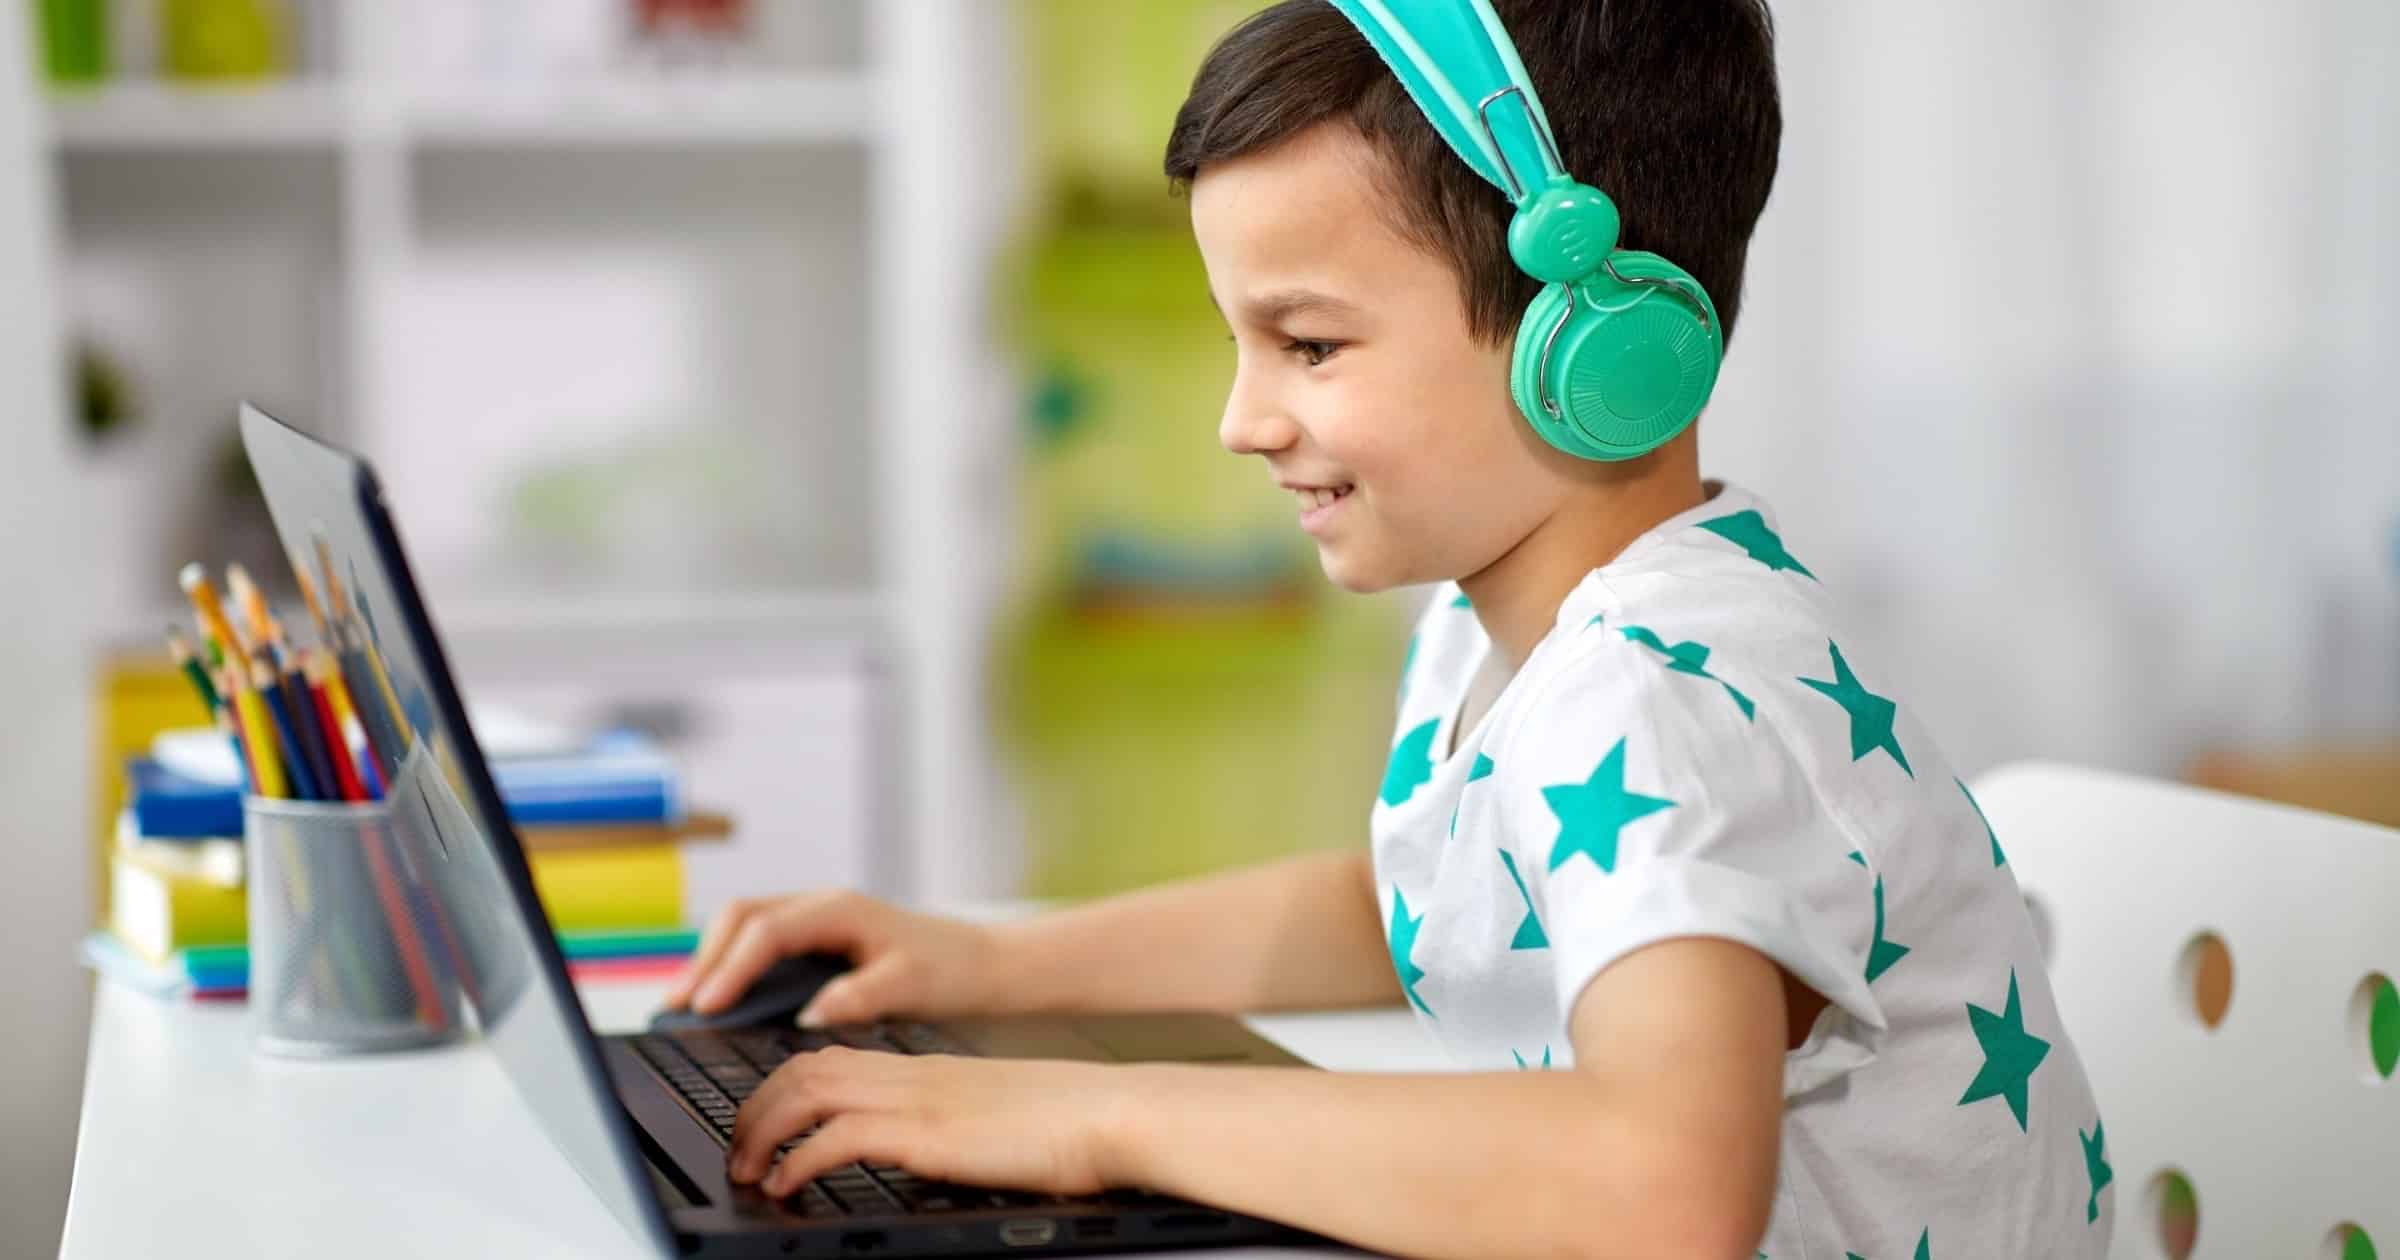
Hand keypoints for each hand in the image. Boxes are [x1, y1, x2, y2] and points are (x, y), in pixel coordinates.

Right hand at [662, 891, 1000, 1025]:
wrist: (983, 965)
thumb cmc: (951, 970)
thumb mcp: (911, 985)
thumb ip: (861, 997)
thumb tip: (811, 1016)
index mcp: (839, 909)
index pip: (767, 931)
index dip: (732, 968)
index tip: (706, 1007)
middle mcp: (819, 906)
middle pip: (741, 919)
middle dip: (704, 960)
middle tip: (674, 1008)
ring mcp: (813, 920)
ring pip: (742, 927)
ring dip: (709, 961)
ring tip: (677, 1007)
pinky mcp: (814, 942)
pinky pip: (757, 945)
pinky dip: (729, 968)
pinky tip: (713, 1003)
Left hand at [727, 1048, 1134, 1199]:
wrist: (1112, 1112)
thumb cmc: (1070, 1123)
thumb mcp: (993, 1116)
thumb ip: (950, 1124)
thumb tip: (925, 1153)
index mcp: (925, 1069)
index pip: (829, 1060)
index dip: (779, 1090)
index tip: (759, 1127)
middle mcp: (912, 1075)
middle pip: (802, 1070)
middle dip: (753, 1111)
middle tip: (735, 1155)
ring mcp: (918, 1100)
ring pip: (807, 1093)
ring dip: (762, 1133)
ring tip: (747, 1172)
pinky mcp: (928, 1134)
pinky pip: (838, 1139)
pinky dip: (799, 1161)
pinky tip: (787, 1186)